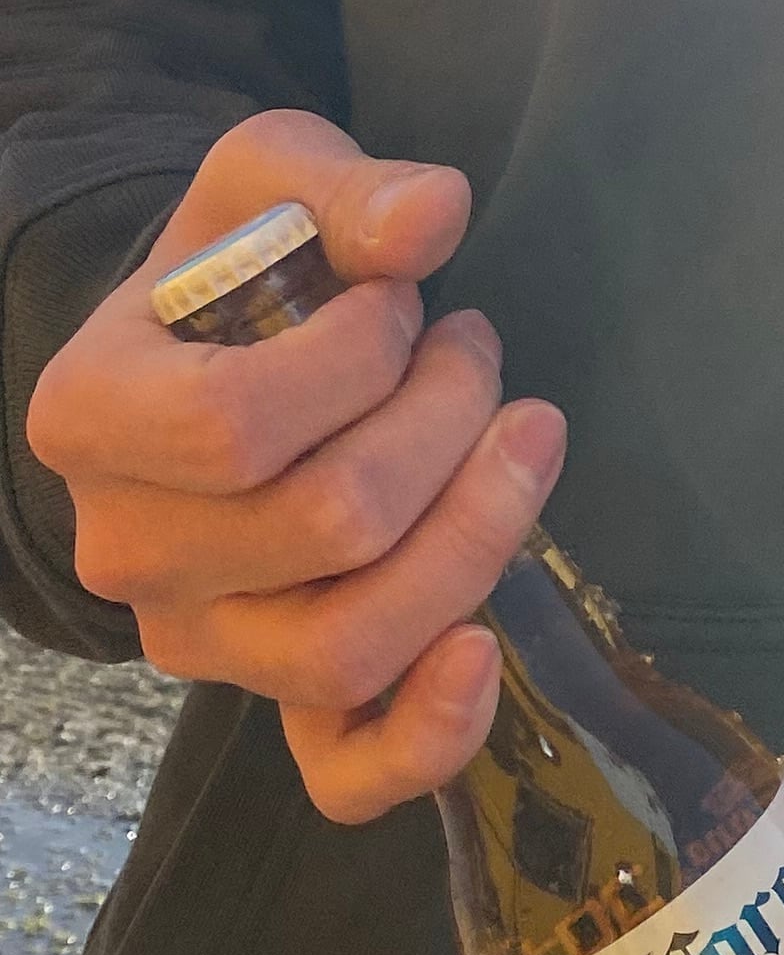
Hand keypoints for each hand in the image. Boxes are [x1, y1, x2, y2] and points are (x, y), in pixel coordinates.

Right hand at [24, 108, 565, 821]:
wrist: (220, 357)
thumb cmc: (244, 267)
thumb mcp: (271, 181)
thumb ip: (341, 189)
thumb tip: (429, 217)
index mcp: (91, 418)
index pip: (236, 425)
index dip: (359, 356)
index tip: (399, 302)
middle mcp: (127, 552)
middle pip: (328, 526)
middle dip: (447, 420)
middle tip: (474, 351)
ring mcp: (200, 642)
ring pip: (351, 645)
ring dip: (475, 533)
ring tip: (521, 435)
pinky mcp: (275, 703)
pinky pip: (343, 773)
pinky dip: (426, 737)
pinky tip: (486, 653)